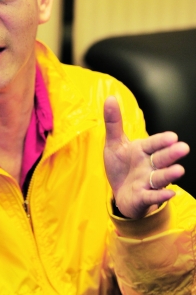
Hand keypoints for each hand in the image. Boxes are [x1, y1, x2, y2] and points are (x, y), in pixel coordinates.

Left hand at [104, 96, 189, 218]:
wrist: (120, 192)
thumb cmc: (121, 166)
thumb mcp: (114, 143)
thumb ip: (113, 123)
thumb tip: (110, 97)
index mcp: (143, 150)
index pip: (153, 143)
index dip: (161, 141)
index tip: (172, 136)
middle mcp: (149, 165)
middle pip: (161, 159)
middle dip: (171, 154)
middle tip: (183, 147)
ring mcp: (148, 182)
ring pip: (159, 177)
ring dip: (169, 174)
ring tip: (179, 170)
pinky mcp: (143, 197)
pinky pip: (152, 196)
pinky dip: (160, 196)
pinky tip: (170, 194)